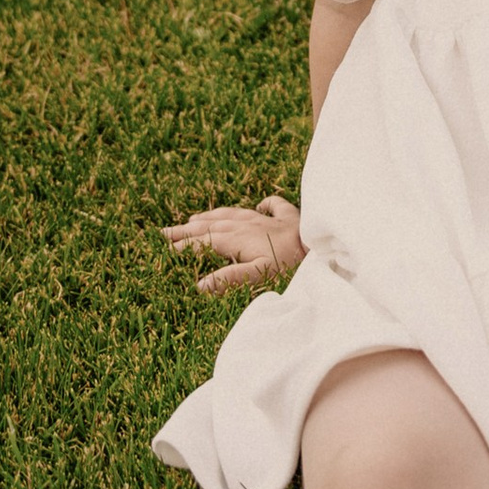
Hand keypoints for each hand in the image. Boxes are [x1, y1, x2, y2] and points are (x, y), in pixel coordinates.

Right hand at [163, 194, 306, 291]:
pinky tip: (261, 203)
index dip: (184, 245)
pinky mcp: (291, 218)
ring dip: (213, 216)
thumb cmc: (291, 266)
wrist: (323, 249)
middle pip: (213, 225)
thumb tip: (200, 285)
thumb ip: (229, 279)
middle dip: (188, 229)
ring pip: (235, 214)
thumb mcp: (258, 275)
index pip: (204, 241)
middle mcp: (250, 225)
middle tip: (166, 231)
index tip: (165, 249)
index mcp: (239, 238)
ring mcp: (270, 219)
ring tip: (196, 218)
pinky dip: (265, 204)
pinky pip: (275, 206)